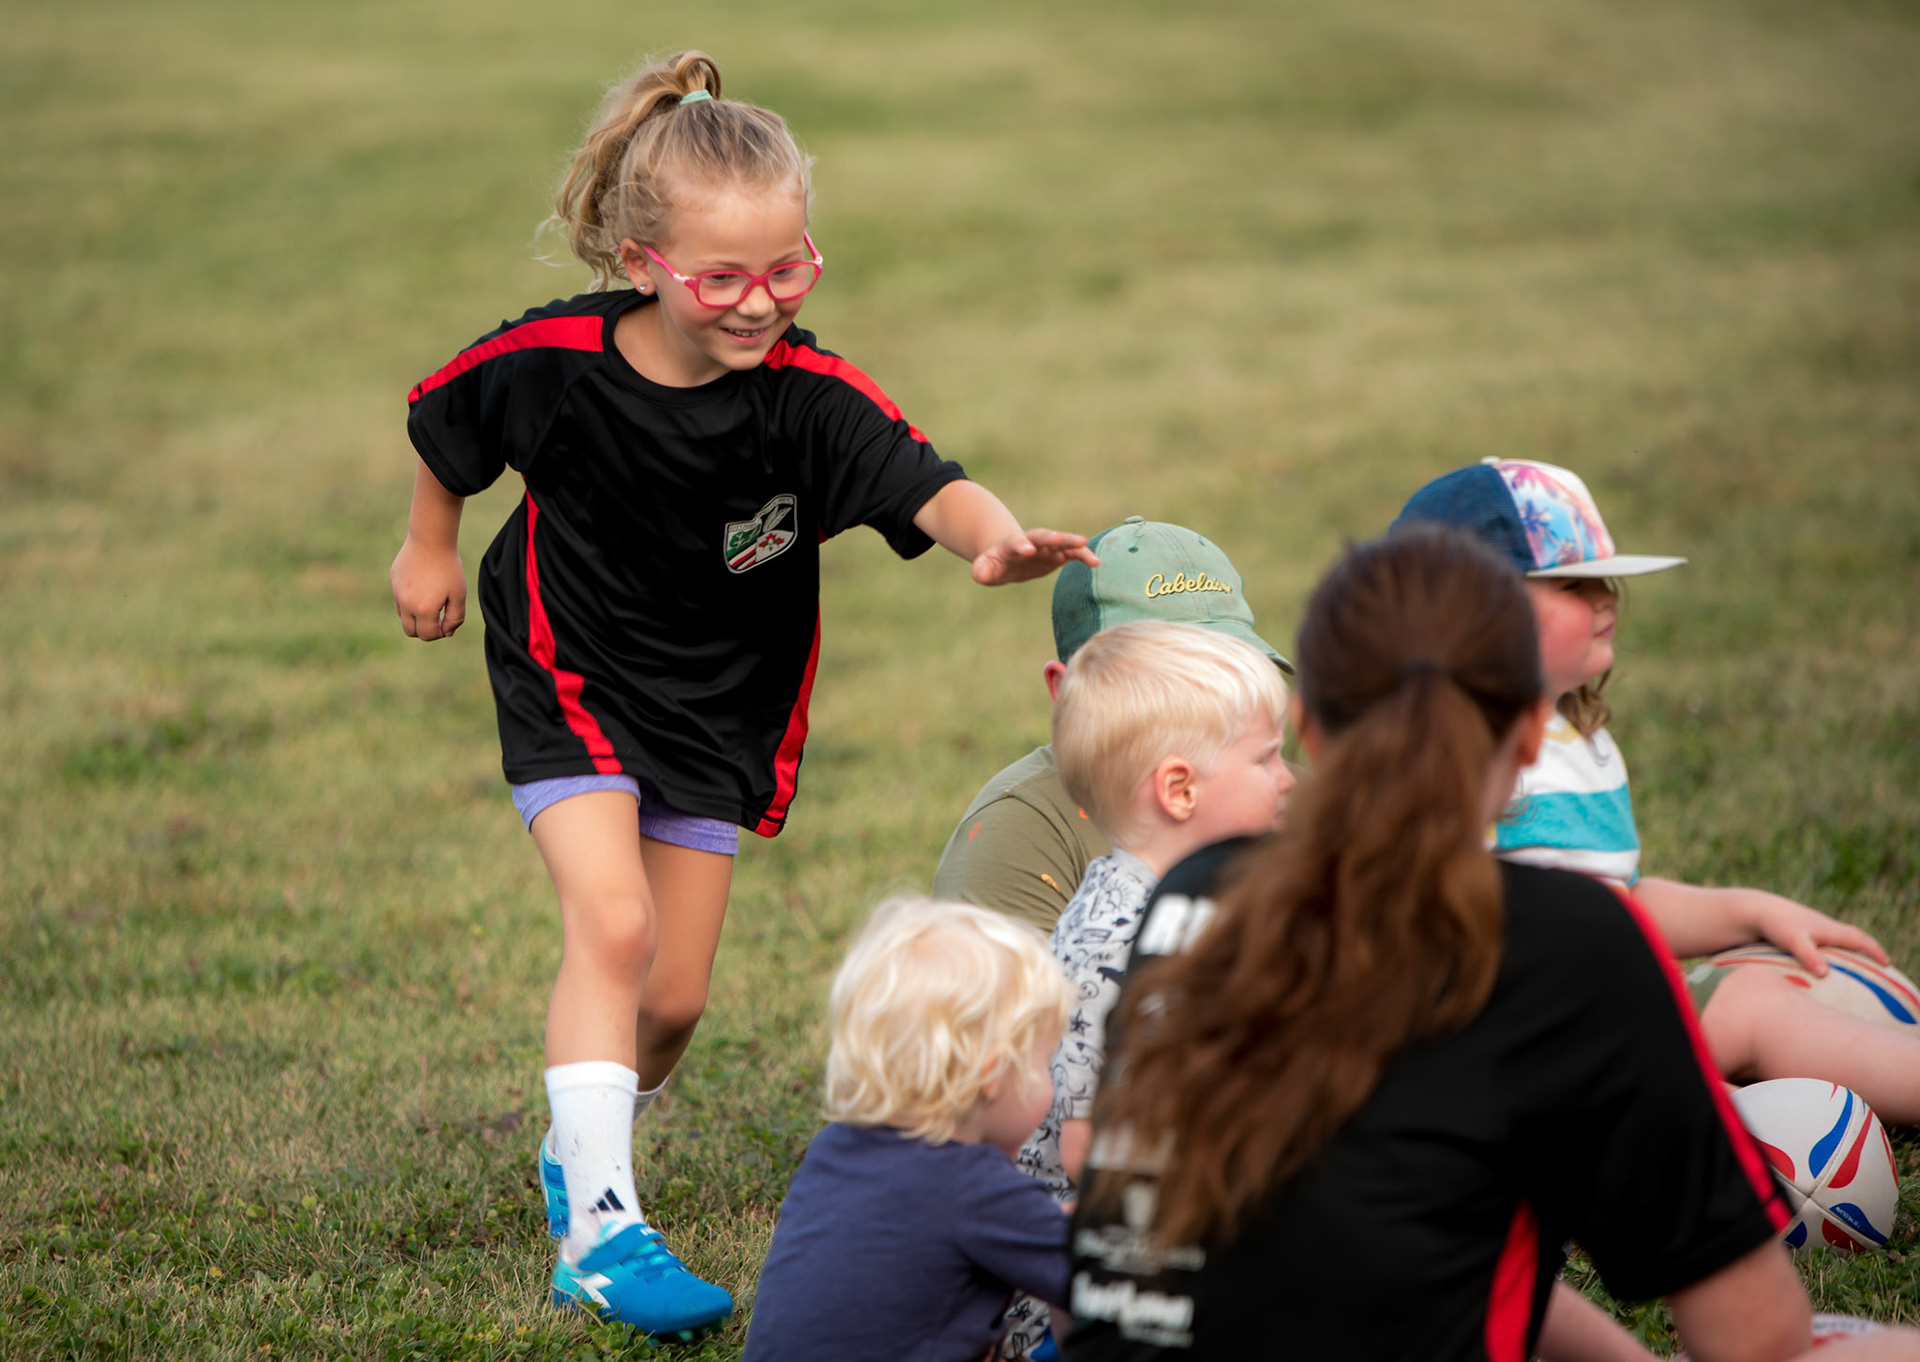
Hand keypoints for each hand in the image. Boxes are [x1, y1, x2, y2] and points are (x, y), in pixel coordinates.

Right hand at [390, 537, 466, 639]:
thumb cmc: (448, 567)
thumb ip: (455, 618)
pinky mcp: (393, 581)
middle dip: (425, 630)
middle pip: (410, 631)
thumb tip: (446, 633)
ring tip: (431, 602)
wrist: (431, 540)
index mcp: (423, 609)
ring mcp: (397, 592)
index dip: (439, 633)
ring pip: (403, 616)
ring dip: (416, 616)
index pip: (427, 635)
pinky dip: (409, 602)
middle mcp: (405, 604)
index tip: (447, 622)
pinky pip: (399, 599)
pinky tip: (423, 587)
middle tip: (438, 617)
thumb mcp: (459, 594)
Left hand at [970, 527, 1098, 585]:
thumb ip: (982, 571)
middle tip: (1060, 540)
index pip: (1016, 543)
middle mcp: (1032, 541)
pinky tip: (1095, 563)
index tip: (1026, 550)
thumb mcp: (984, 568)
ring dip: (1074, 546)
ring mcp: (1046, 547)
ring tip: (1091, 558)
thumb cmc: (994, 564)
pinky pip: (1072, 553)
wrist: (1007, 556)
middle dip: (1052, 538)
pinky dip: (1083, 556)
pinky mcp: (1057, 554)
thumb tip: (982, 575)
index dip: (1021, 545)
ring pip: (1062, 543)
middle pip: (1043, 536)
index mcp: (1011, 545)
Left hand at [1744, 889, 1888, 974]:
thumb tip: (1824, 973)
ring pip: (1839, 939)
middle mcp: (1825, 927)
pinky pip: (1824, 942)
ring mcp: (1813, 928)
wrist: (1754, 911)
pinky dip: (1832, 951)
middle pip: (1853, 937)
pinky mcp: (1801, 933)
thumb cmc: (1776, 925)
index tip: (1887, 964)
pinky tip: (1827, 962)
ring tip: (1858, 965)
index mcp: (1829, 929)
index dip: (1874, 951)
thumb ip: (1809, 956)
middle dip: (1867, 949)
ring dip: (1851, 950)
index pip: (1859, 940)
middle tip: (1880, 964)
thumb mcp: (1794, 941)